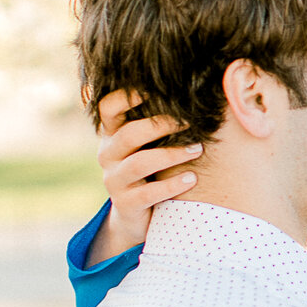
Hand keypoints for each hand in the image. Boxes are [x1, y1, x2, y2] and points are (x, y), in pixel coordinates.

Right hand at [86, 90, 200, 263]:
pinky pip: (148, 193)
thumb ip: (159, 124)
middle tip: (191, 122)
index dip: (126, 96)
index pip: (108, 108)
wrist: (138, 216)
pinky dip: (172, 185)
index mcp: (112, 134)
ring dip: (172, 154)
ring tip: (198, 149)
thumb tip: (195, 95)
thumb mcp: (148, 145)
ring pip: (140, 163)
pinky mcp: (125, 204)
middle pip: (129, 134)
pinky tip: (192, 178)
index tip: (153, 90)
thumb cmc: (151, 170)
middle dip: (161, 125)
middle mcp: (107, 155)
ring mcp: (114, 180)